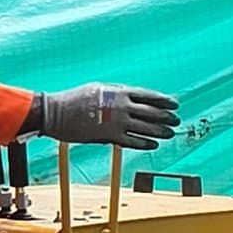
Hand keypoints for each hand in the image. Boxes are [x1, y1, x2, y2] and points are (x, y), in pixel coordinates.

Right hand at [32, 84, 179, 148]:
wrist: (57, 112)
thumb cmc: (75, 99)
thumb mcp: (99, 88)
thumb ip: (118, 92)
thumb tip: (132, 97)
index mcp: (120, 92)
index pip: (149, 96)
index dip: (164, 100)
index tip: (175, 104)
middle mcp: (122, 107)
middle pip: (152, 112)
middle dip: (166, 117)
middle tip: (176, 120)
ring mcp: (117, 122)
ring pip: (146, 128)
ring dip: (160, 131)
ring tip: (170, 134)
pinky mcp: (109, 137)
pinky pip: (133, 142)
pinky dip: (145, 143)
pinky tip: (153, 145)